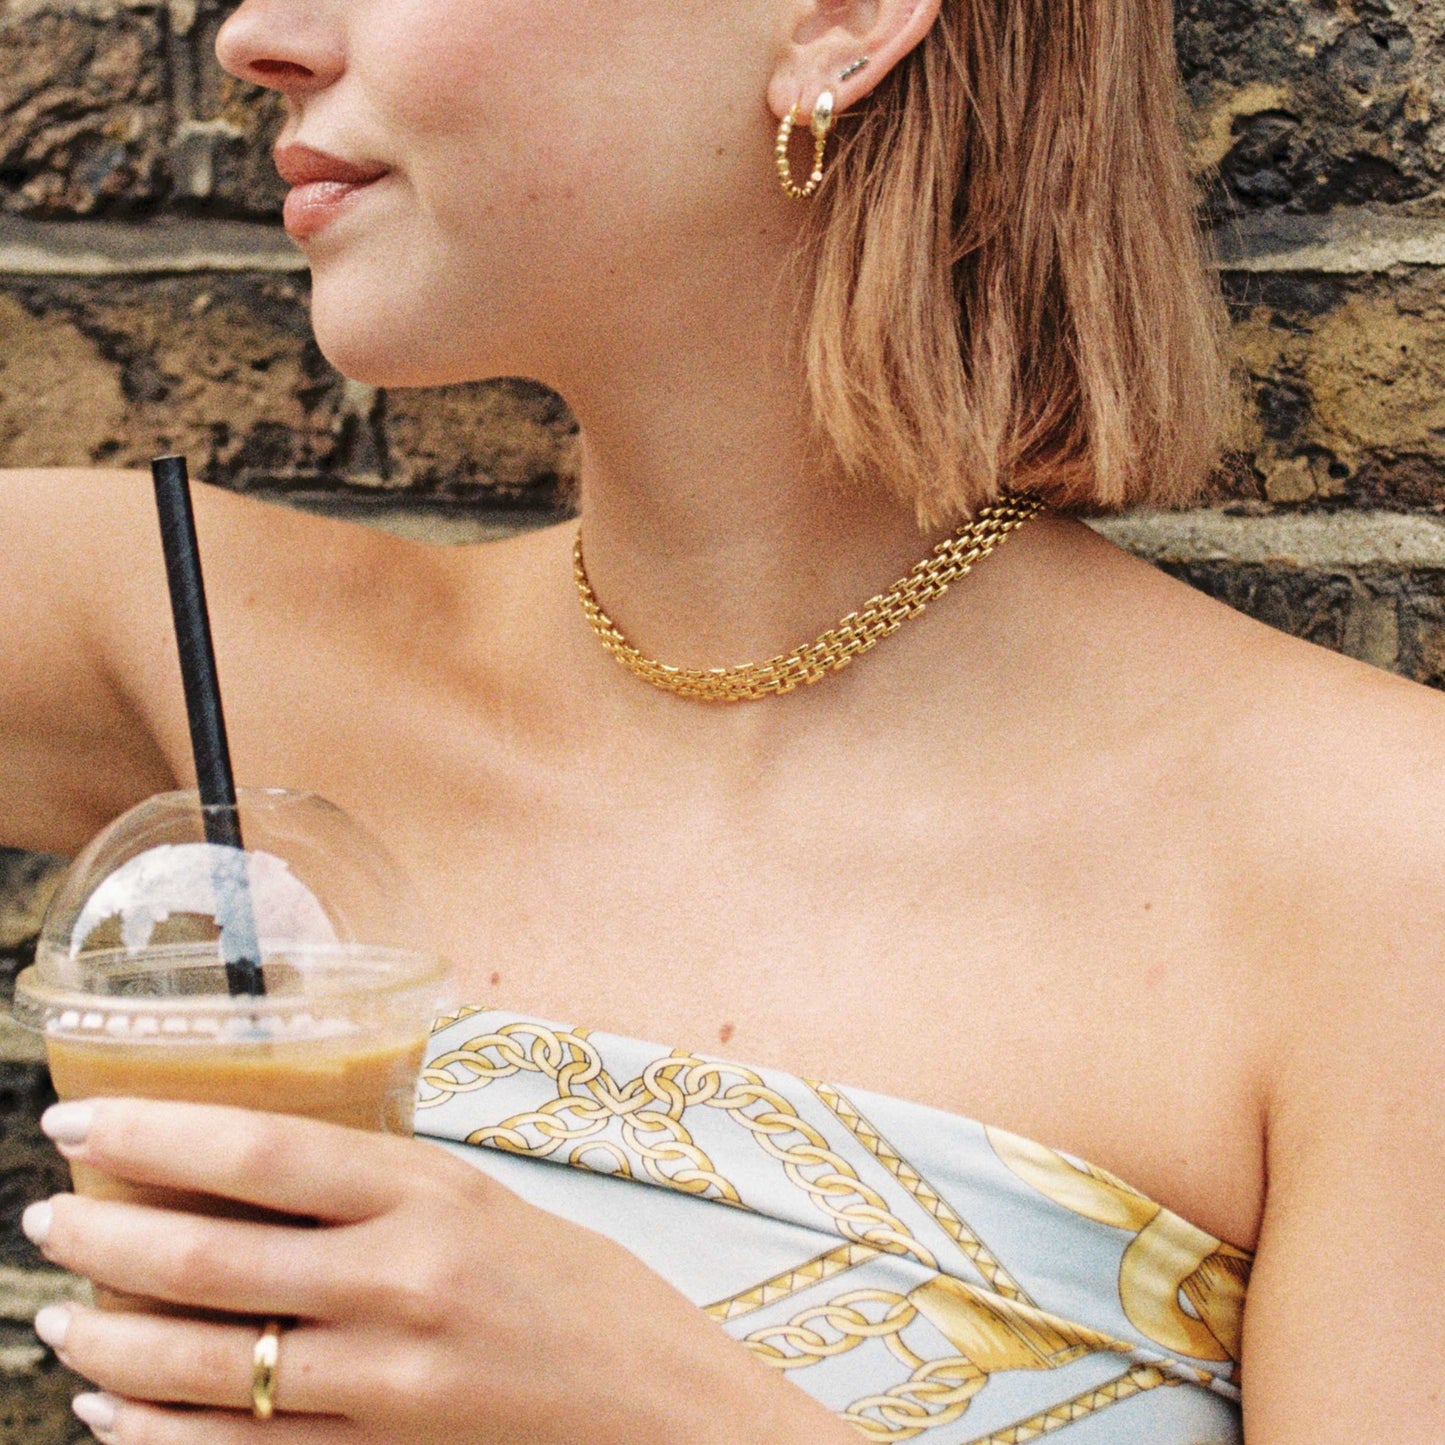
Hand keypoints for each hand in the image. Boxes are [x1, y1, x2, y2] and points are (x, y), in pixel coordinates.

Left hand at [24, 1099, 855, 1444]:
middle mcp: (400, 1281)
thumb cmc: (580, 1289)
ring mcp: (388, 1380)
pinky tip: (115, 1410)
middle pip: (210, 1257)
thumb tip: (251, 1173)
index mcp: (431, 1194)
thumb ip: (381, 1191)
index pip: (261, 1149)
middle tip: (45, 1224)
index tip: (78, 1124)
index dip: (154, 1132)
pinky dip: (159, 1432)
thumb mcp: (487, 1204)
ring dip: (110, 1340)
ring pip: (206, 1363)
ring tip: (59, 1319)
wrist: (660, 1405)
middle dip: (103, 1239)